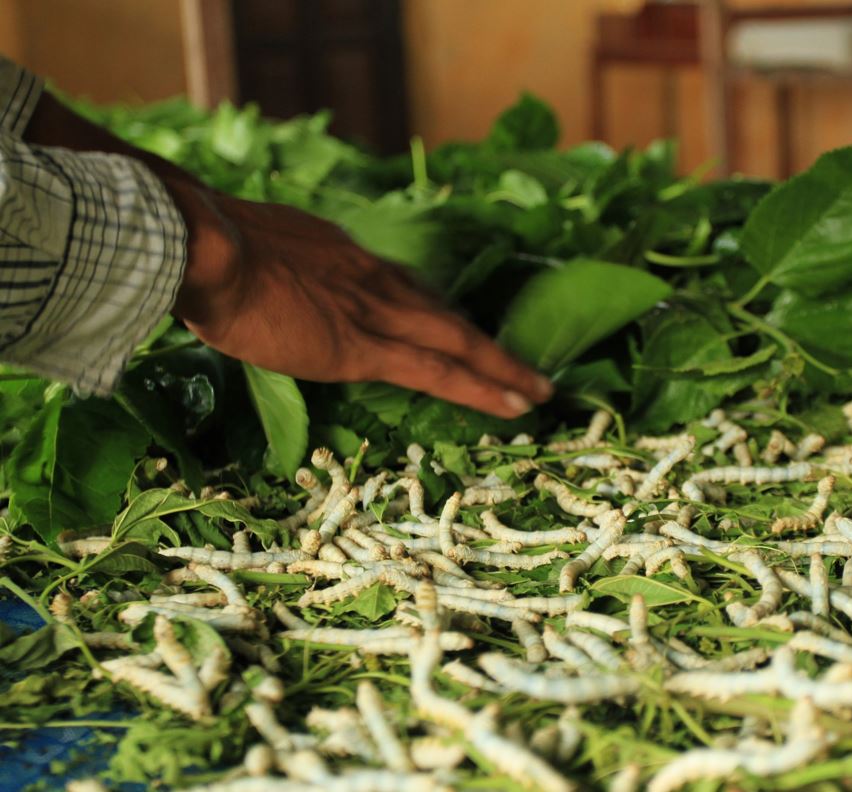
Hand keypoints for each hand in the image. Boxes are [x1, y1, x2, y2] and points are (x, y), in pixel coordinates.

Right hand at [167, 180, 551, 417]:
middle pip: (446, 316)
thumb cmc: (205, 252)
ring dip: (502, 369)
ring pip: (458, 344)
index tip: (459, 328)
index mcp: (345, 258)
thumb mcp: (252, 250)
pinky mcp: (366, 349)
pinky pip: (439, 372)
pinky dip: (483, 388)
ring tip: (537, 391)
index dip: (438, 314)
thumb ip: (273, 273)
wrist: (204, 248)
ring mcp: (376, 314)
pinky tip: (513, 405)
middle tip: (526, 369)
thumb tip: (264, 287)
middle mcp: (374, 281)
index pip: (407, 289)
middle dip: (488, 346)